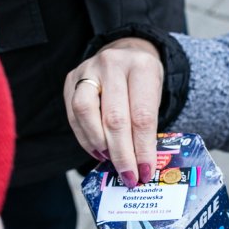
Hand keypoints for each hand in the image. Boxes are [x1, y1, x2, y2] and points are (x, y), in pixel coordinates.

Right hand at [64, 37, 163, 187]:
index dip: (143, 148)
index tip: (145, 171)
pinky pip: (74, 114)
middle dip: (122, 154)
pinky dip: (85, 137)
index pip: (142, 116)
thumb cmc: (143, 81)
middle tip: (128, 176)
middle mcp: (113, 64)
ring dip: (99, 144)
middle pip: (114, 118)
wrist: (126, 51)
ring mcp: (89, 69)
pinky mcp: (72, 78)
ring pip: (86, 112)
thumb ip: (147, 125)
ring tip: (110, 160)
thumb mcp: (156, 95)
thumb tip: (141, 164)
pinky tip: (98, 150)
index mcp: (142, 67)